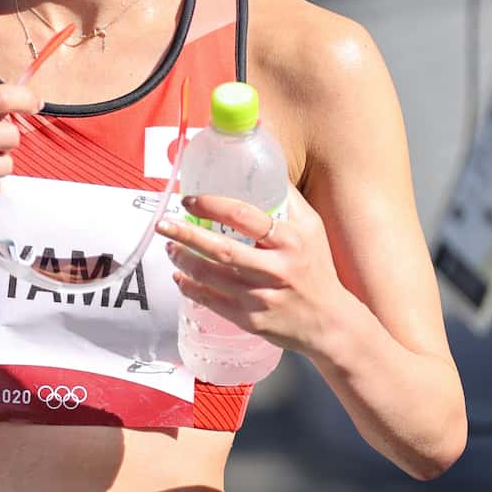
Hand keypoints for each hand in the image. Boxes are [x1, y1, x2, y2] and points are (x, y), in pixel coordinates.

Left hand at [157, 184, 349, 359]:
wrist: (328, 322)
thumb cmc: (317, 268)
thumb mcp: (312, 228)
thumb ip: (288, 199)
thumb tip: (264, 169)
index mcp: (290, 241)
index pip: (244, 216)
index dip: (212, 205)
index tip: (189, 199)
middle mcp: (275, 270)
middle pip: (221, 249)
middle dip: (186, 234)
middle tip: (163, 223)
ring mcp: (261, 298)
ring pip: (211, 276)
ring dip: (184, 259)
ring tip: (170, 247)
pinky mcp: (250, 320)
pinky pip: (211, 301)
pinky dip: (190, 287)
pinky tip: (179, 276)